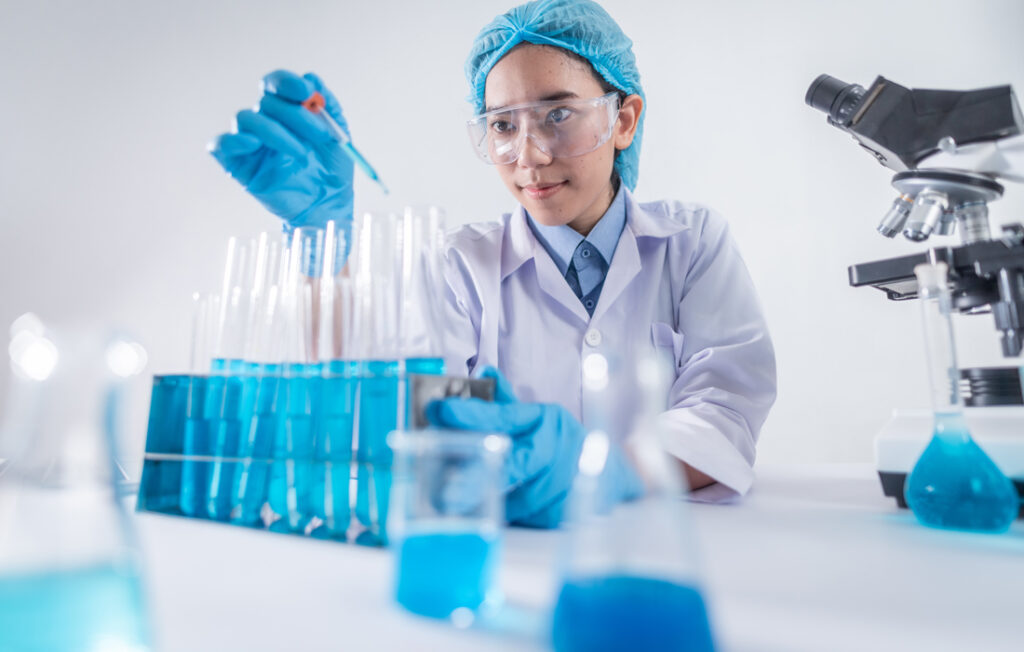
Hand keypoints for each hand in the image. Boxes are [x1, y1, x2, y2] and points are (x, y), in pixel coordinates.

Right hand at [209, 70, 353, 233]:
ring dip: (275, 132)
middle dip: (295, 115)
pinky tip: (254, 145)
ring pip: (245, 118)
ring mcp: (250, 143)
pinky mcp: (238, 165)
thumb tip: (311, 78)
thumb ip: (328, 106)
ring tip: (301, 153)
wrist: (328, 204)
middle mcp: (265, 122)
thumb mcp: (338, 135)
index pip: (275, 84)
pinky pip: (220, 145)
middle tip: (320, 135)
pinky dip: (233, 140)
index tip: (307, 93)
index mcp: (286, 112)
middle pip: (266, 102)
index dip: (287, 83)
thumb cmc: (331, 171)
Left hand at [426, 367, 642, 527]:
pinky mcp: (566, 514)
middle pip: (512, 465)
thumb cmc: (563, 443)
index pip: (502, 416)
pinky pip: (526, 520)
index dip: (469, 414)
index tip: (437, 410)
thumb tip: (483, 373)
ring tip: (463, 505)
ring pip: (515, 500)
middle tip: (443, 493)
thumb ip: (507, 402)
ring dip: (488, 504)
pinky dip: (509, 518)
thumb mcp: (539, 418)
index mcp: (544, 420)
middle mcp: (555, 449)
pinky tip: (500, 514)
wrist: (610, 475)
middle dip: (474, 479)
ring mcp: (563, 483)